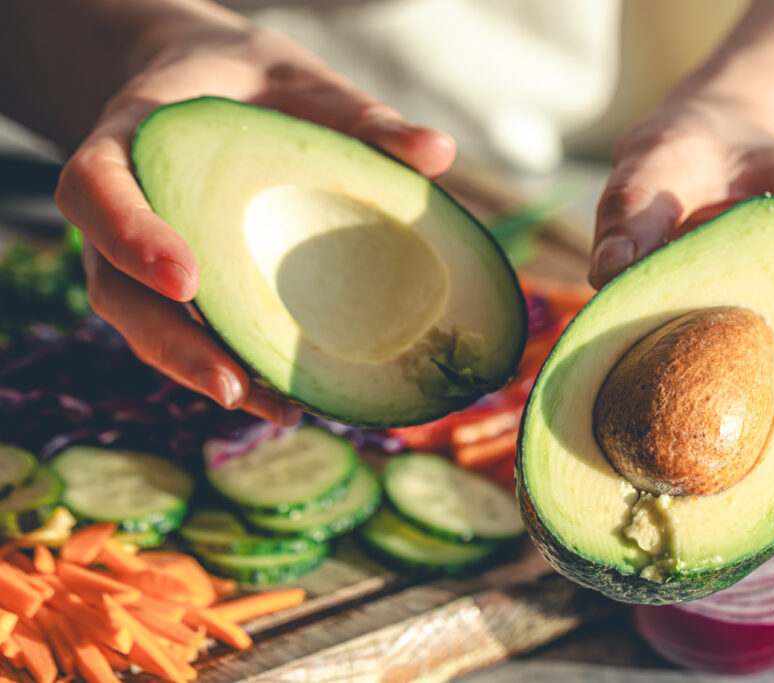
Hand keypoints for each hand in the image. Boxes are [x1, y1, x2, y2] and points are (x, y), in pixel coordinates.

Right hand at [55, 23, 455, 424]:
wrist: (225, 91)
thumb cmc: (261, 87)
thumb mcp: (308, 86)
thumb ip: (363, 117)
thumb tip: (440, 152)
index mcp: (133, 138)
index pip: (94, 188)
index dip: (129, 235)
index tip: (186, 279)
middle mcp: (121, 206)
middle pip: (113, 286)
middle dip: (169, 342)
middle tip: (231, 385)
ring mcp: (139, 255)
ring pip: (144, 326)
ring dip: (201, 373)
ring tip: (275, 410)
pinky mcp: (175, 287)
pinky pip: (188, 332)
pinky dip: (230, 366)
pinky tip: (287, 398)